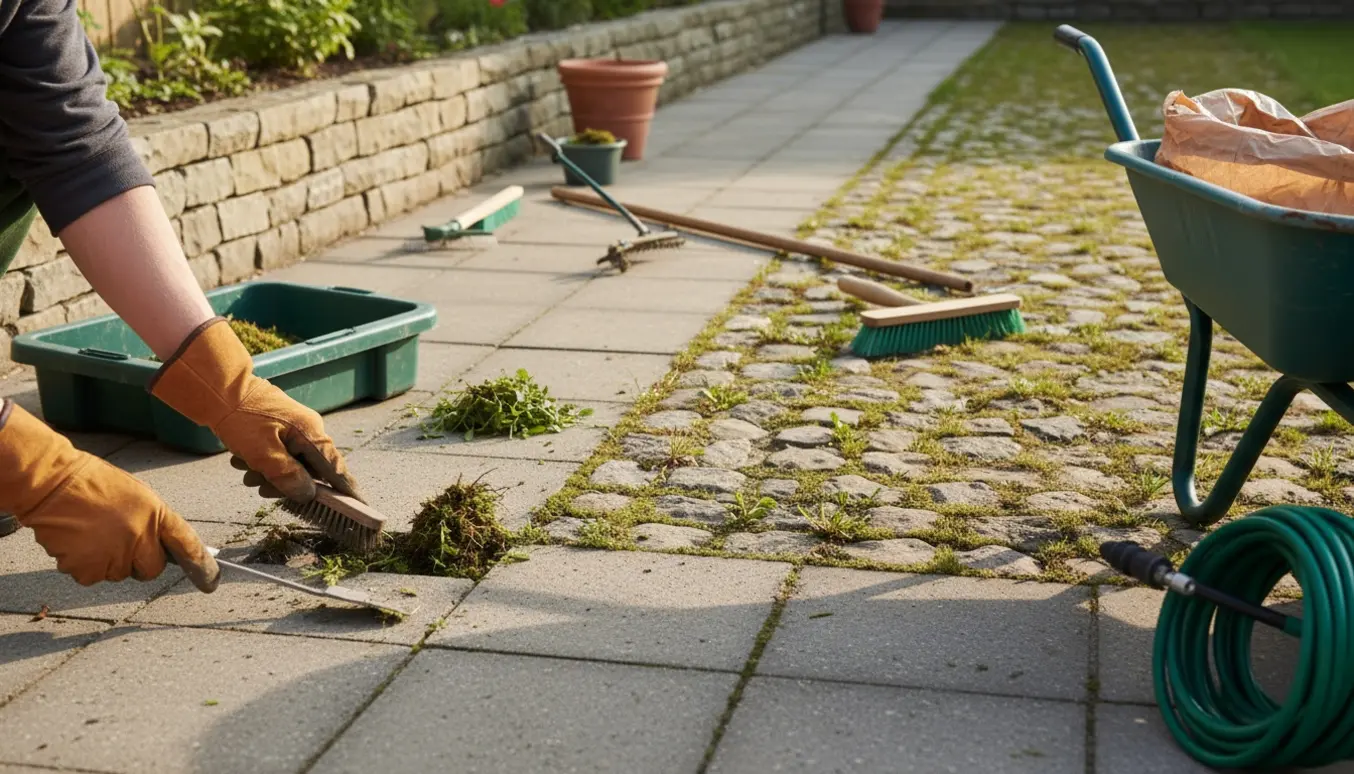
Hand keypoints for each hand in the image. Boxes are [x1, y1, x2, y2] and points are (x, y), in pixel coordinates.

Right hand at [0, 400, 219, 590]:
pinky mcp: (88, 568)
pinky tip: (77, 542)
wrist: (52, 482)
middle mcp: (141, 537)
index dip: (201, 564)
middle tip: (119, 543)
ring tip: (92, 533)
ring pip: (118, 574)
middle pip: (151, 570)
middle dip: (140, 563)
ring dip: (108, 562)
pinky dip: (84, 565)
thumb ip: (152, 521)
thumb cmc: (93, 483)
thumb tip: (160, 544)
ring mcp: (115, 555)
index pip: (187, 543)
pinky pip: (92, 576)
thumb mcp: (136, 495)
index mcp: (156, 514)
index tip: (210, 581)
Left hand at [148, 317, 363, 502]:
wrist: (218, 388)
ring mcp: (294, 428)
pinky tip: (244, 459)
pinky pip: (279, 454)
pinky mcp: (280, 427)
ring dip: (269, 473)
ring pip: (291, 464)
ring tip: (246, 469)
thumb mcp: (262, 453)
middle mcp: (309, 430)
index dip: (347, 490)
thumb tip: (308, 494)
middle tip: (260, 486)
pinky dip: (263, 462)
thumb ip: (288, 477)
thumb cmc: (240, 418)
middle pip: (309, 470)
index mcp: (311, 434)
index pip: (335, 469)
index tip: (361, 506)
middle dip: (285, 482)